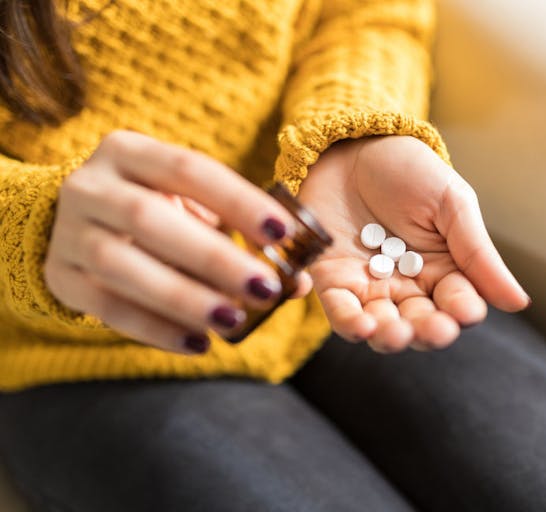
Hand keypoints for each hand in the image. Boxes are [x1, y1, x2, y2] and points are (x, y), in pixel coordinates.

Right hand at [44, 130, 309, 353]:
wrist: (77, 225)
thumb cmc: (157, 209)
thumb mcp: (192, 205)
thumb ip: (241, 233)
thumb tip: (300, 280)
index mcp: (128, 152)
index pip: (188, 168)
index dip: (237, 199)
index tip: (283, 232)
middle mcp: (89, 186)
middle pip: (148, 219)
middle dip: (212, 257)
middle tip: (265, 287)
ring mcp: (68, 233)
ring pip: (121, 266)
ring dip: (183, 297)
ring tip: (233, 321)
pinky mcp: (59, 278)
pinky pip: (106, 308)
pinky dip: (156, 329)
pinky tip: (198, 343)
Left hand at [298, 136, 529, 352]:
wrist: (351, 143)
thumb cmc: (409, 171)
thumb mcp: (452, 204)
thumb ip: (478, 254)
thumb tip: (519, 303)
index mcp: (444, 270)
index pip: (458, 303)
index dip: (463, 311)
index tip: (467, 312)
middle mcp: (407, 286)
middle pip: (421, 323)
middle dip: (428, 332)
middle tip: (434, 330)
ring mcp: (368, 286)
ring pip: (382, 326)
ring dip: (391, 337)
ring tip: (396, 334)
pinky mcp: (332, 280)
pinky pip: (341, 310)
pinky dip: (350, 324)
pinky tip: (362, 327)